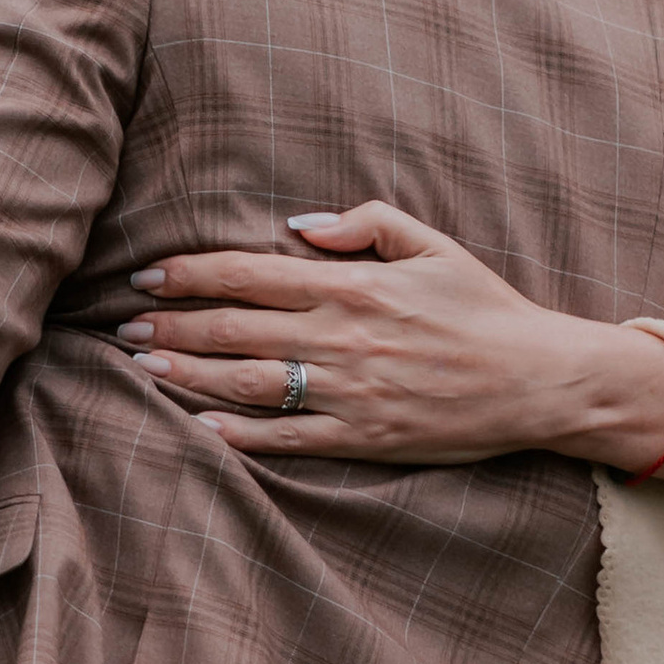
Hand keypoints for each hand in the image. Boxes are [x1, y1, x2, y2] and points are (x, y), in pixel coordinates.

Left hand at [116, 203, 658, 464]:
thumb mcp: (433, 245)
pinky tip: (198, 429)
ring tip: (143, 369)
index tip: (148, 275)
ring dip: (187, 375)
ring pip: (246, 383)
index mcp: (352, 285)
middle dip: (171, 326)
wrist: (539, 380)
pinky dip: (237, 435)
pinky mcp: (361, 438)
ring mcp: (348, 392)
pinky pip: (286, 439)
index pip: (249, 274)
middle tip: (124, 327)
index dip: (190, 274)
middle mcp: (340, 338)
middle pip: (233, 329)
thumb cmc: (486, 308)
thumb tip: (299, 225)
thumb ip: (365, 224)